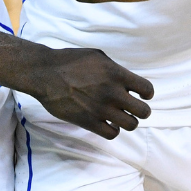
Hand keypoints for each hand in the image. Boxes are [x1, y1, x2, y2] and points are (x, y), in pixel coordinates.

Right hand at [29, 46, 153, 139]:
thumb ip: (115, 69)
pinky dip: (113, 130)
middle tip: (132, 108)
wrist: (44, 73)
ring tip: (119, 116)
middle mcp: (112, 93)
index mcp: (115, 74)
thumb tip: (127, 81)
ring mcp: (100, 109)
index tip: (141, 95)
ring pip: (131, 125)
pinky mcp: (88, 121)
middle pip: (144, 112)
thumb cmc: (68, 61)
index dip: (146, 94)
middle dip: (140, 110)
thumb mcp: (96, 56)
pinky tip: (107, 123)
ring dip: (127, 121)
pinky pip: (112, 134)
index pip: (147, 89)